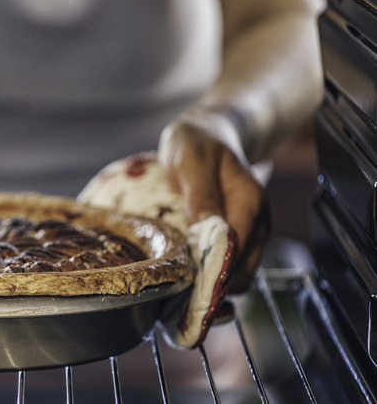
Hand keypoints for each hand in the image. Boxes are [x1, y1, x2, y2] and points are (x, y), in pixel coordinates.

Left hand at [158, 113, 269, 292]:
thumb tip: (205, 231)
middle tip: (174, 296)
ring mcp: (248, 234)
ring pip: (235, 276)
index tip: (184, 287)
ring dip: (209, 287)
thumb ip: (200, 196)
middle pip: (241, 273)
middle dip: (211, 288)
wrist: (207, 134)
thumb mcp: (192, 162)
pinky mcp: (235, 240)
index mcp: (250, 203)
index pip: (238, 251)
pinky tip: (184, 280)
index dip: (213, 273)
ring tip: (176, 292)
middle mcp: (256, 223)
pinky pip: (226, 268)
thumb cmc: (197, 144)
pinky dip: (208, 279)